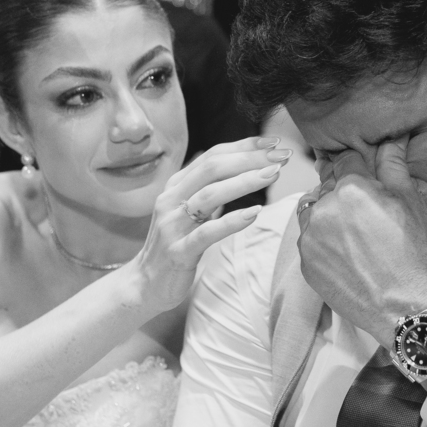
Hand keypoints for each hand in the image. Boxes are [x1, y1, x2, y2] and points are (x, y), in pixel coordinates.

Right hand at [129, 136, 285, 313]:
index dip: (244, 146)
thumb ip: (210, 189)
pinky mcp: (178, 251)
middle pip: (212, 168)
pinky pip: (206, 233)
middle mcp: (171, 199)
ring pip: (209, 195)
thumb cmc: (176, 244)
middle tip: (280, 156)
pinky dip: (232, 221)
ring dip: (244, 182)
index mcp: (176, 185)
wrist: (146, 283)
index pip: (212, 155)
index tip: (274, 142)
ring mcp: (172, 225)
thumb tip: (240, 166)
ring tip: (273, 174)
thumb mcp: (190, 211)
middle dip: (249, 158)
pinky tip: (255, 213)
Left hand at [297, 140, 426, 344]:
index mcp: (351, 187)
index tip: (362, 176)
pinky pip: (310, 241)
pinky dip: (324, 242)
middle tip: (365, 213)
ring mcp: (311, 238)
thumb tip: (390, 139)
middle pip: (327, 186)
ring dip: (329, 216)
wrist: (408, 307)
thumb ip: (393, 165)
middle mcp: (325, 208)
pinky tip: (348, 254)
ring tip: (356, 235)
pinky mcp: (306, 263)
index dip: (357, 167)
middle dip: (343, 192)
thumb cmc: (415, 255)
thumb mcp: (410, 202)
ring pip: (315, 212)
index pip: (345, 160)